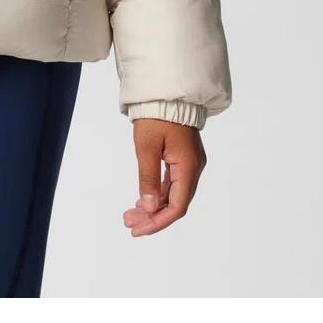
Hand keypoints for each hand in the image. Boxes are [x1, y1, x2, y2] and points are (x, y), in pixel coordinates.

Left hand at [123, 118, 206, 236]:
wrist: (166, 93)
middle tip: (128, 223)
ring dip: (153, 207)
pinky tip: (143, 201)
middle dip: (152, 217)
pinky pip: (172, 184)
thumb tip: (148, 207)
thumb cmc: (156, 116)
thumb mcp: (147, 147)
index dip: (158, 222)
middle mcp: (194, 168)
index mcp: (188, 167)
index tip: (138, 230)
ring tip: (130, 215)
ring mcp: (190, 164)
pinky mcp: (182, 159)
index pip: (177, 206)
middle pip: (176, 203)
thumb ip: (148, 178)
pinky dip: (157, 194)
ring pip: (173, 194)